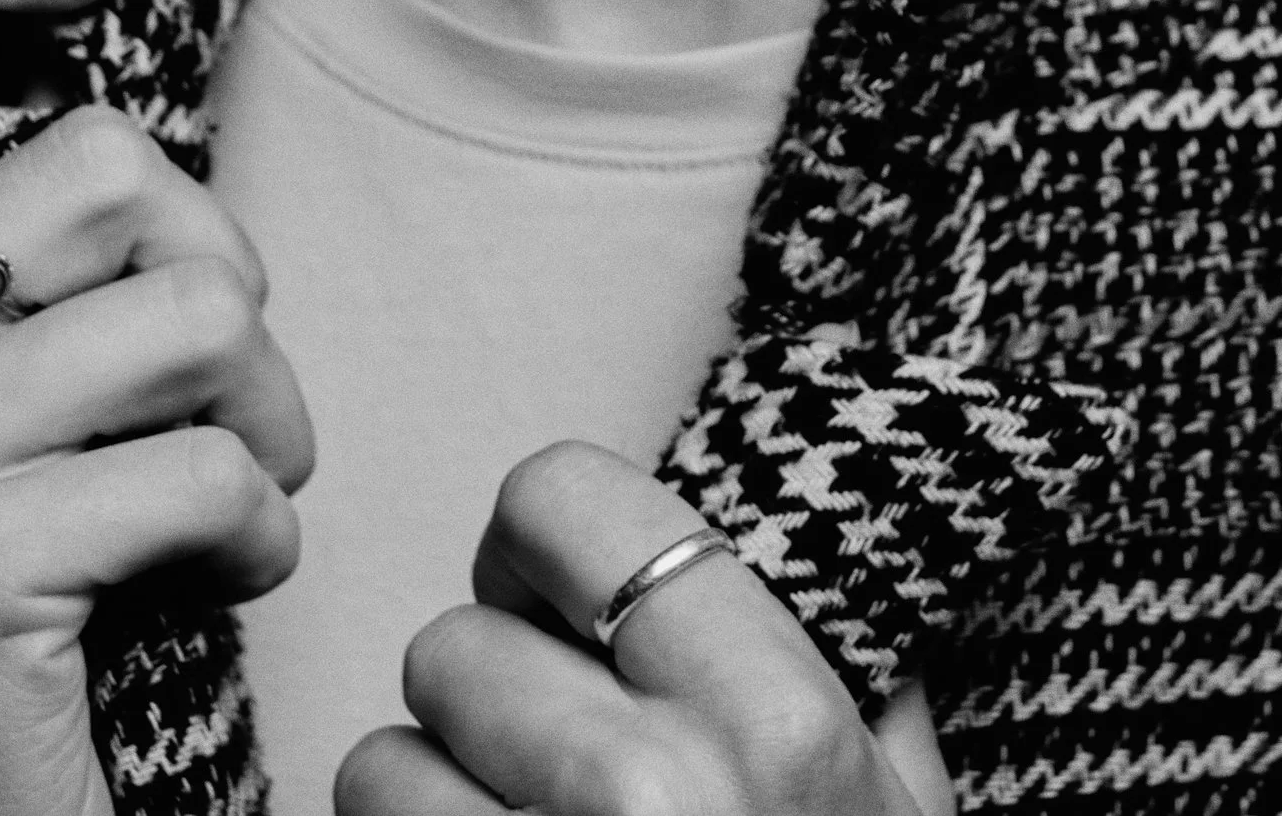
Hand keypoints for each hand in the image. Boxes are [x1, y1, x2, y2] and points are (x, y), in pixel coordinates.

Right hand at [0, 0, 314, 815]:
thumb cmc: (52, 611)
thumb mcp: (28, 399)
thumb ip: (37, 249)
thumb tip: (104, 5)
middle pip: (106, 160)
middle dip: (223, 273)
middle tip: (226, 407)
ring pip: (194, 309)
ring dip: (270, 414)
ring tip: (234, 504)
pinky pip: (210, 466)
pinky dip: (265, 531)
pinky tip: (225, 588)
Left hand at [336, 442, 954, 815]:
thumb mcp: (903, 801)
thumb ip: (863, 670)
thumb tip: (828, 520)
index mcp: (772, 714)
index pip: (559, 495)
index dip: (542, 544)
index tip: (566, 604)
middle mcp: (652, 796)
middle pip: (450, 643)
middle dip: (486, 699)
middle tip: (544, 756)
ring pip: (378, 765)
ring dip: (428, 799)